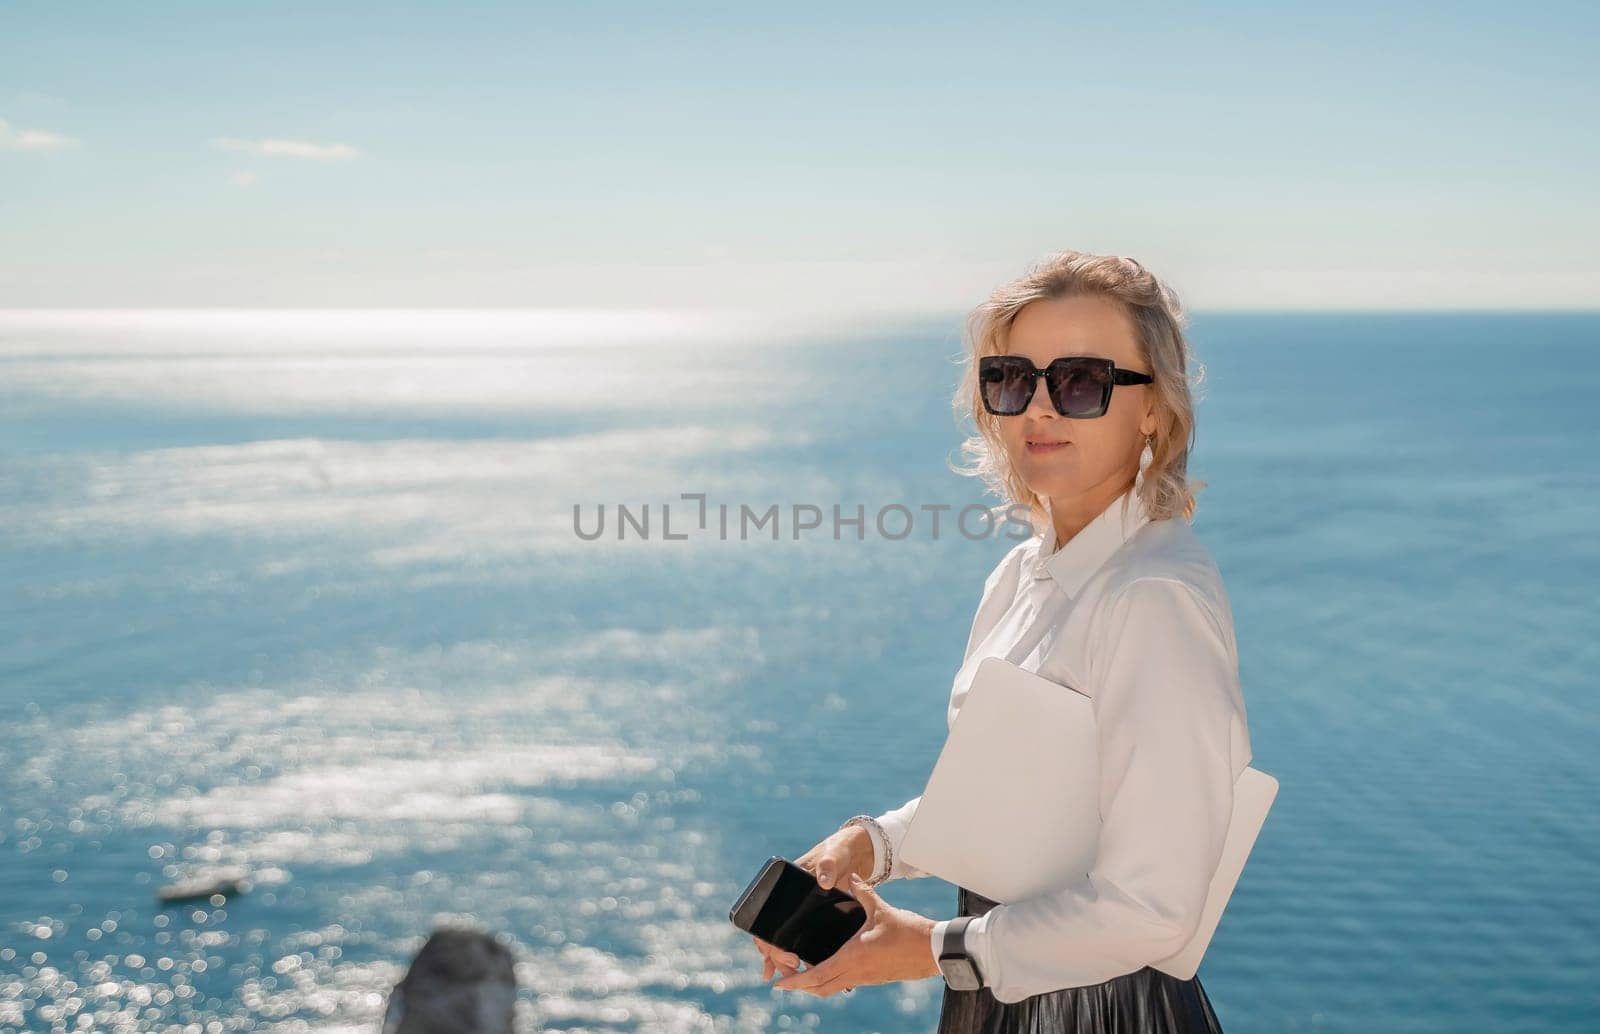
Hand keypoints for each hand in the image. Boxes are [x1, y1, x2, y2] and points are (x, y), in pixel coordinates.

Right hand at [751, 824, 874, 982]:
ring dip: (783, 959)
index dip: (766, 937)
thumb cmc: (838, 851)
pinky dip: (799, 954)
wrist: (854, 853)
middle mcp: (789, 901)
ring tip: (791, 977)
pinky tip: (803, 970)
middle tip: (790, 967)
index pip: (766, 915)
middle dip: (776, 954)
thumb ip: (828, 865)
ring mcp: (801, 910)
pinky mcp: (814, 917)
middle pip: (772, 932)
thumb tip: (823, 881)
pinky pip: (801, 938)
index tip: (779, 951)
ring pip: (783, 939)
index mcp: (786, 886)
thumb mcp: (834, 856)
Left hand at [772, 872, 940, 996]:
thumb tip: (851, 877)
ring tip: (801, 974)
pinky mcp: (874, 978)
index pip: (817, 975)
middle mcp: (856, 972)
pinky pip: (845, 983)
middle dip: (800, 986)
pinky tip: (827, 969)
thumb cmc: (908, 932)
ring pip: (832, 988)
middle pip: (820, 988)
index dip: (796, 981)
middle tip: (785, 977)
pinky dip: (830, 980)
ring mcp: (865, 978)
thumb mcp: (881, 909)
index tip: (779, 983)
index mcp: (853, 956)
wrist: (933, 950)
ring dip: (815, 985)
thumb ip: (863, 891)